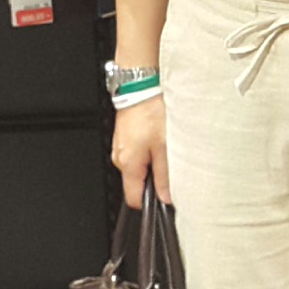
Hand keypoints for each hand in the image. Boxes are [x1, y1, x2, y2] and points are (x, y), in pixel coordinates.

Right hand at [111, 94, 170, 209]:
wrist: (140, 86)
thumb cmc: (151, 111)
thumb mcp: (165, 146)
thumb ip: (166, 175)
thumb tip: (167, 197)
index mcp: (128, 164)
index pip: (133, 199)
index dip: (150, 202)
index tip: (164, 196)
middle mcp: (119, 157)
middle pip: (136, 183)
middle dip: (153, 179)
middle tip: (169, 162)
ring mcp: (120, 147)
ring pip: (137, 167)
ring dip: (152, 162)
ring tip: (164, 145)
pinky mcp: (124, 137)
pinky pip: (136, 153)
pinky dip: (147, 150)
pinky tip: (157, 137)